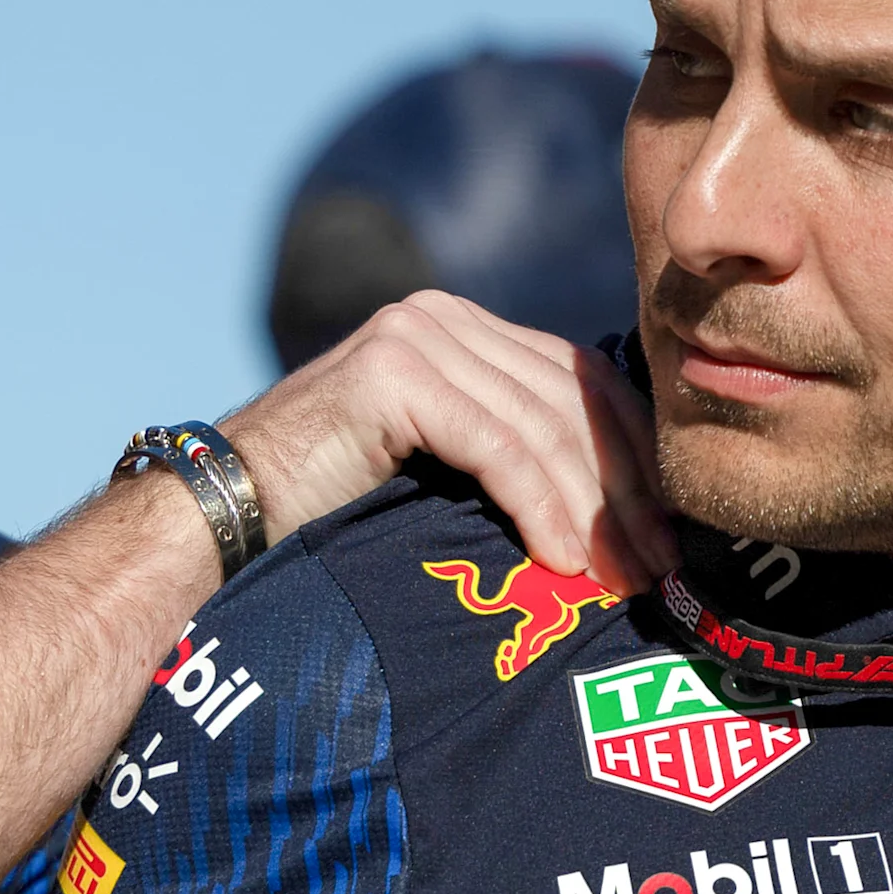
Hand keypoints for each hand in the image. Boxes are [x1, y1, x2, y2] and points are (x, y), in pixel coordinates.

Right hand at [221, 291, 676, 594]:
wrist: (220, 518)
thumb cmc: (323, 515)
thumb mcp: (435, 473)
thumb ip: (503, 456)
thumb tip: (618, 513)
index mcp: (459, 330)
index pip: (578, 380)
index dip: (635, 454)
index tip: (671, 532)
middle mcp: (441, 317)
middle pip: (572, 397)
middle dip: (629, 486)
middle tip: (663, 566)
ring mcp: (415, 336)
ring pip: (543, 424)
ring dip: (597, 508)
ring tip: (623, 576)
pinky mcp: (394, 372)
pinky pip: (498, 444)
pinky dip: (542, 505)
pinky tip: (565, 557)